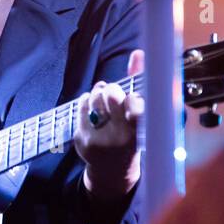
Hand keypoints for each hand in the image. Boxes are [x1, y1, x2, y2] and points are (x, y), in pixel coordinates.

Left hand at [73, 49, 143, 201]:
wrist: (112, 170)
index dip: (133, 100)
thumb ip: (140, 82)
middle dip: (112, 90)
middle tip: (114, 94)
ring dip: (98, 93)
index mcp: (138, 133)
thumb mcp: (141, 115)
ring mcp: (98, 139)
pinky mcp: (82, 139)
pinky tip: (93, 106)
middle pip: (111, 96)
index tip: (132, 102)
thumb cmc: (131, 135)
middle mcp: (119, 138)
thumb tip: (138, 53)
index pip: (137, 108)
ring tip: (103, 98)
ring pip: (94, 98)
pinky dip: (87, 100)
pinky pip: (82, 106)